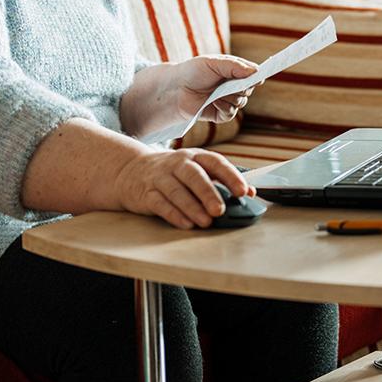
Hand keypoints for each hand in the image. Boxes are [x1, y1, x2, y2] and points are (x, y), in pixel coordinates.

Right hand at [113, 147, 254, 228]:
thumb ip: (222, 180)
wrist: (130, 171)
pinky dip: (173, 214)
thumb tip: (251, 192)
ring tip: (206, 222)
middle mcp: (177, 164)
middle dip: (208, 193)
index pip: (215, 162)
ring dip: (192, 207)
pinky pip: (160, 203)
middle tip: (220, 210)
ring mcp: (160, 178)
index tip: (243, 191)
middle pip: (194, 175)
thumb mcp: (197, 170)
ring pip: (176, 191)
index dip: (230, 176)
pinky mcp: (146, 193)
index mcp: (195, 157)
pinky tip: (186, 224)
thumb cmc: (173, 173)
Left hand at [172, 54, 258, 122]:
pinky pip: (231, 114)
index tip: (258, 78)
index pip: (254, 74)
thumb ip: (234, 66)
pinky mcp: (220, 114)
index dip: (256, 76)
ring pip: (241, 102)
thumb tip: (256, 71)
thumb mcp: (214, 63)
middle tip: (226, 84)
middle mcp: (233, 86)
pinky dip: (224, 108)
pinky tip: (213, 103)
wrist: (176, 88)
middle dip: (240, 88)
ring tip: (215, 93)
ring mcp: (227, 100)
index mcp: (234, 71)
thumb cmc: (193, 71)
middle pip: (249, 90)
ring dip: (230, 98)